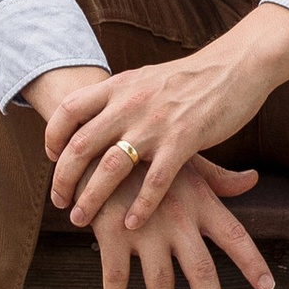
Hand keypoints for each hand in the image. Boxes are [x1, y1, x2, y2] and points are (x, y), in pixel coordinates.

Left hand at [44, 31, 282, 230]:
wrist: (236, 65)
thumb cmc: (191, 77)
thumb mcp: (147, 79)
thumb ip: (122, 98)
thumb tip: (97, 116)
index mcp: (121, 86)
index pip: (70, 109)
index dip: (54, 135)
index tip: (52, 157)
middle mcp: (131, 103)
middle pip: (81, 145)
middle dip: (63, 178)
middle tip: (60, 202)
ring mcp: (156, 123)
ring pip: (110, 167)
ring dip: (91, 197)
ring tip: (82, 219)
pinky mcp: (184, 139)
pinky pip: (155, 181)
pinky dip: (140, 206)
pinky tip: (132, 223)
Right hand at [63, 141, 274, 288]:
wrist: (100, 137)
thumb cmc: (150, 152)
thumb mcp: (187, 161)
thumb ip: (220, 179)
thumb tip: (253, 179)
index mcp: (199, 201)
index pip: (234, 235)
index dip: (252, 262)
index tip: (268, 288)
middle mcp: (177, 218)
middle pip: (201, 271)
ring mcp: (144, 227)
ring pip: (159, 283)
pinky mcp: (111, 232)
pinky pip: (116, 277)